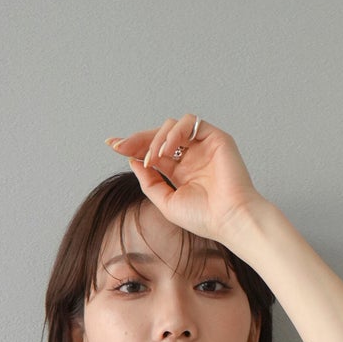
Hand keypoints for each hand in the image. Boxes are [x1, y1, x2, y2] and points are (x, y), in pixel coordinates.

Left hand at [105, 115, 263, 244]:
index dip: (132, 146)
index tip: (112, 145)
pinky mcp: (215, 138)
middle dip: (137, 139)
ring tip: (154, 159)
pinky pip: (189, 122)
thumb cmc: (204, 217)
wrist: (230, 219)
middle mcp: (191, 157)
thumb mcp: (166, 203)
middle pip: (158, 136)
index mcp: (181, 172)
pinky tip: (167, 151)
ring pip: (172, 126)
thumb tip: (133, 162)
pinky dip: (174, 133)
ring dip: (156, 139)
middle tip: (120, 146)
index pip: (153, 152)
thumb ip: (149, 183)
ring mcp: (203, 146)